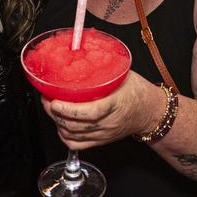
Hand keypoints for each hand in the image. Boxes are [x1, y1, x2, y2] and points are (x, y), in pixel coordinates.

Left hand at [42, 72, 163, 149]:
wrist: (150, 111)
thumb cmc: (136, 91)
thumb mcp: (123, 74)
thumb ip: (103, 68)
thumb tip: (80, 51)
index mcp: (115, 104)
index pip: (89, 112)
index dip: (68, 109)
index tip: (54, 99)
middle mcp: (108, 123)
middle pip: (76, 125)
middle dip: (54, 113)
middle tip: (46, 98)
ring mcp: (104, 134)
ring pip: (73, 136)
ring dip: (57, 123)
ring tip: (51, 109)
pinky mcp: (101, 141)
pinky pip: (78, 145)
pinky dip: (64, 136)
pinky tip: (60, 124)